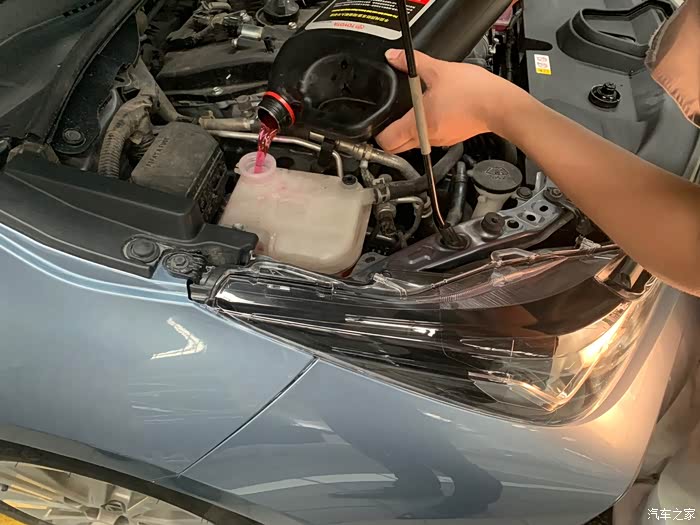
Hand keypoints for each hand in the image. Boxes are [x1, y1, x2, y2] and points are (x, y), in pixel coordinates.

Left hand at [376, 49, 525, 153]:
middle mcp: (427, 139)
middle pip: (397, 147)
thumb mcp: (438, 71)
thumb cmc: (474, 92)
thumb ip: (413, 63)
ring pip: (414, 143)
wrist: (500, 105)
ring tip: (414, 111)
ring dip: (409, 130)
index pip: (386, 142)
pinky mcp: (451, 138)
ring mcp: (440, 141)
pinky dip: (426, 128)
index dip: (377, 133)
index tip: (377, 123)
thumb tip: (395, 57)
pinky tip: (433, 112)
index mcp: (418, 126)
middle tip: (389, 119)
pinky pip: (430, 137)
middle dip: (389, 135)